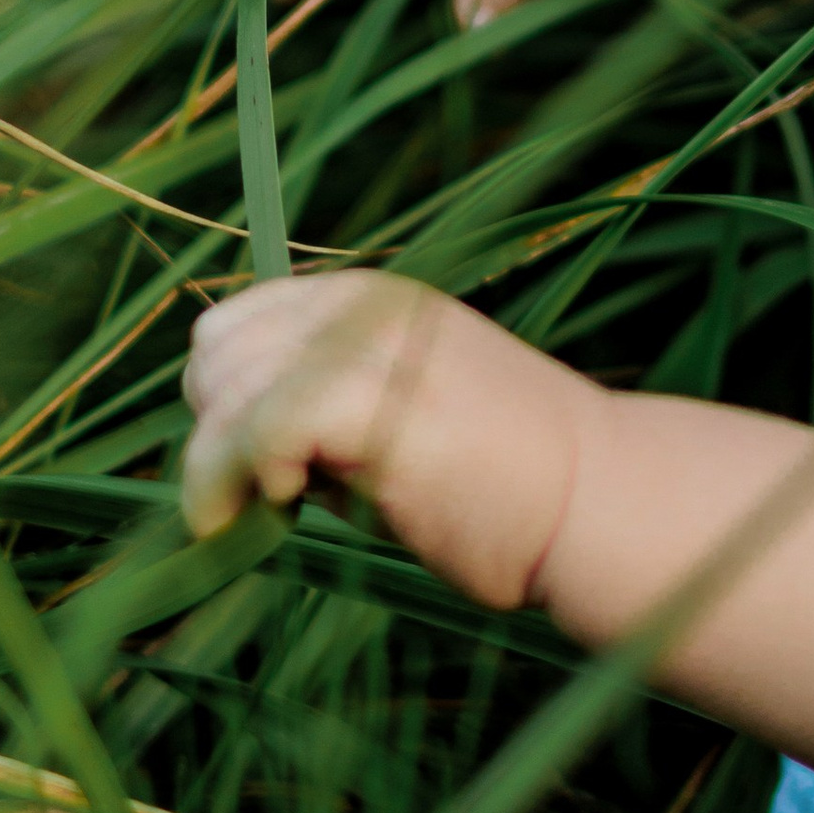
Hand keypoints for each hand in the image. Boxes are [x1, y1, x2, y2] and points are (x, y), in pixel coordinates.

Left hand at [182, 272, 582, 605]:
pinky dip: (249, 474)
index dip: (223, 402)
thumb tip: (225, 449)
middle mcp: (364, 305)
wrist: (599, 501)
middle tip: (260, 499)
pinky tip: (290, 508)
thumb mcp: (392, 422)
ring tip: (270, 513)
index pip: (235, 326)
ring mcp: (370, 344)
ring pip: (227, 385)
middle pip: (216, 349)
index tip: (254, 473)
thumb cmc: (500, 485)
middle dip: (214, 430)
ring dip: (222, 463)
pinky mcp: (376, 398)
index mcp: (369, 298)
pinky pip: (260, 426)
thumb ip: (317, 417)